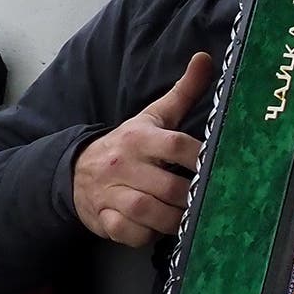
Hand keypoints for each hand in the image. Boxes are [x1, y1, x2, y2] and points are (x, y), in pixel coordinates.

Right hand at [72, 52, 213, 247]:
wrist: (76, 170)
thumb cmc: (128, 144)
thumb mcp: (153, 116)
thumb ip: (183, 92)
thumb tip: (205, 58)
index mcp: (140, 137)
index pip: (176, 145)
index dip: (201, 158)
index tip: (217, 167)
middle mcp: (123, 164)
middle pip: (167, 187)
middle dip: (190, 198)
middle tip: (205, 200)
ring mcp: (111, 193)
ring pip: (148, 212)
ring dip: (173, 219)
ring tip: (187, 216)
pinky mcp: (103, 218)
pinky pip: (129, 233)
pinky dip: (147, 235)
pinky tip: (157, 228)